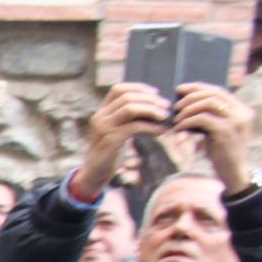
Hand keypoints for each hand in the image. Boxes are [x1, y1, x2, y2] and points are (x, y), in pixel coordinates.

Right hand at [71, 83, 170, 199]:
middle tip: (166, 106)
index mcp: (101, 112)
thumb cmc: (111, 151)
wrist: (95, 173)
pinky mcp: (110, 141)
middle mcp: (100, 117)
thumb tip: (156, 105)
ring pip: (130, 109)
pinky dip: (151, 127)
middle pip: (127, 97)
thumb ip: (129, 117)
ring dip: (151, 110)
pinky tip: (161, 131)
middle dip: (150, 100)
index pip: (118, 89)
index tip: (156, 93)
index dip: (139, 88)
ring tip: (165, 117)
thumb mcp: (117, 130)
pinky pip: (134, 127)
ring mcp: (103, 129)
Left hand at [170, 83, 254, 191]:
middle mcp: (242, 112)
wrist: (234, 173)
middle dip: (190, 97)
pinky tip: (179, 129)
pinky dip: (187, 122)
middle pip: (213, 94)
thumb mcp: (218, 130)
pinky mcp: (226, 131)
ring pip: (207, 104)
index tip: (181, 89)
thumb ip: (210, 116)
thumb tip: (186, 105)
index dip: (198, 87)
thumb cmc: (222, 152)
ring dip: (188, 110)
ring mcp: (236, 121)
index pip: (218, 90)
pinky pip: (202, 119)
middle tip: (175, 106)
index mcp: (241, 109)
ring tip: (176, 119)